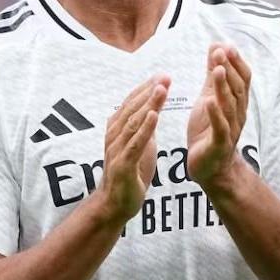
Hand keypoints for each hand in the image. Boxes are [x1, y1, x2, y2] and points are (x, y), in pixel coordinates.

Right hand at [96, 75, 169, 225]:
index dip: (147, 88)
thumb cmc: (129, 173)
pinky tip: (154, 115)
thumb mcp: (140, 145)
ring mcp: (117, 149)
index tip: (163, 75)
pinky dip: (144, 128)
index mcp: (117, 128)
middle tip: (165, 76)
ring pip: (133, 122)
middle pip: (133, 108)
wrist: (115, 204)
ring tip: (161, 89)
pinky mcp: (123, 165)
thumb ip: (144, 127)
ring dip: (148, 104)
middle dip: (149, 91)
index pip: (132, 103)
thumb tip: (154, 108)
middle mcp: (114, 135)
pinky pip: (135, 144)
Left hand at [187, 43, 251, 184]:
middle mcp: (237, 115)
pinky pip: (220, 129)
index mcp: (236, 103)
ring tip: (217, 70)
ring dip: (224, 87)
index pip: (242, 80)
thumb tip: (217, 47)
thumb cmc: (209, 131)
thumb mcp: (209, 98)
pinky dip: (215, 115)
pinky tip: (209, 102)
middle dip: (230, 69)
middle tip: (221, 52)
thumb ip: (213, 76)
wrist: (211, 169)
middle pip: (238, 89)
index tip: (227, 46)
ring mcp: (230, 130)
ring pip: (230, 106)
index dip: (236, 63)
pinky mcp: (219, 145)